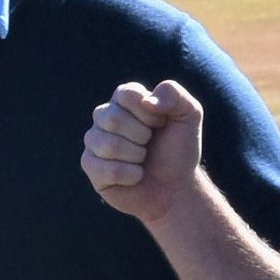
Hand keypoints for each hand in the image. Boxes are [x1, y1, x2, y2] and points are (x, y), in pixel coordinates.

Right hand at [83, 80, 205, 224]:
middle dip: (142, 136)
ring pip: (109, 145)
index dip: (148, 113)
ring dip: (136, 156)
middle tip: (150, 144)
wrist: (174, 185)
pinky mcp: (90, 166)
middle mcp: (104, 116)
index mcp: (124, 99)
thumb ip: (174, 94)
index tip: (160, 123)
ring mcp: (94, 141)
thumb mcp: (189, 115)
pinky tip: (135, 176)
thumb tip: (147, 101)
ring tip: (142, 159)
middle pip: (113, 119)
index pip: (126, 94)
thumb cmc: (178, 149)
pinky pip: (107, 170)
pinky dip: (130, 175)